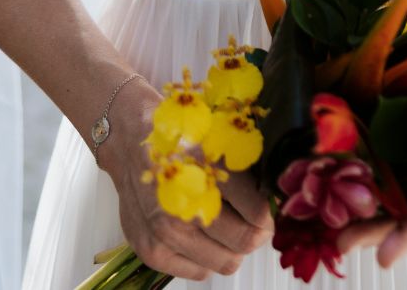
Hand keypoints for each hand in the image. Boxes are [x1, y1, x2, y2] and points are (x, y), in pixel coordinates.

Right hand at [98, 81, 273, 280]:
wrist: (130, 139)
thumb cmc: (177, 134)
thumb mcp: (218, 136)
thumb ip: (247, 166)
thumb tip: (276, 193)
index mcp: (206, 171)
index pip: (258, 212)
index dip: (272, 211)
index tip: (272, 206)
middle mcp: (184, 206)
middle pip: (245, 241)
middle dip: (259, 231)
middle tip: (257, 220)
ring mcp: (165, 233)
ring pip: (226, 261)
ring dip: (235, 247)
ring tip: (230, 226)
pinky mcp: (152, 251)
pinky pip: (200, 272)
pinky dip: (209, 258)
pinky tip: (204, 235)